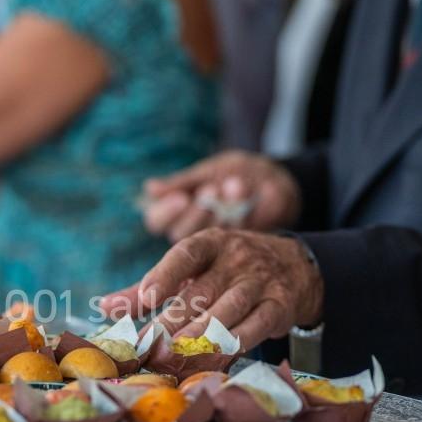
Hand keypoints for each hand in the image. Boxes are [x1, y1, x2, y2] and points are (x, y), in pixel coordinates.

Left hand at [100, 228, 323, 352]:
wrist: (296, 266)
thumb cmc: (229, 269)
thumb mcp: (193, 268)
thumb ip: (148, 287)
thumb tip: (105, 307)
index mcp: (210, 243)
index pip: (185, 254)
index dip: (165, 275)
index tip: (147, 299)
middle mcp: (236, 258)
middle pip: (201, 292)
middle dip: (174, 321)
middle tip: (151, 347)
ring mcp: (260, 281)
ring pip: (228, 310)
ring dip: (201, 336)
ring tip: (176, 357)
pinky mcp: (280, 305)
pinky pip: (256, 327)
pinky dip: (234, 344)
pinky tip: (213, 359)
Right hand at [142, 151, 301, 241]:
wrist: (273, 177)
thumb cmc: (234, 172)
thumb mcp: (207, 172)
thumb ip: (181, 183)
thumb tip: (149, 188)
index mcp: (176, 211)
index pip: (157, 220)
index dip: (166, 211)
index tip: (182, 197)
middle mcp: (192, 230)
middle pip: (179, 234)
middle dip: (197, 212)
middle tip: (211, 190)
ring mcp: (215, 244)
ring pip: (205, 239)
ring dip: (220, 210)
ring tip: (234, 184)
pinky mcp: (238, 249)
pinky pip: (235, 235)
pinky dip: (242, 212)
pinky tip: (246, 193)